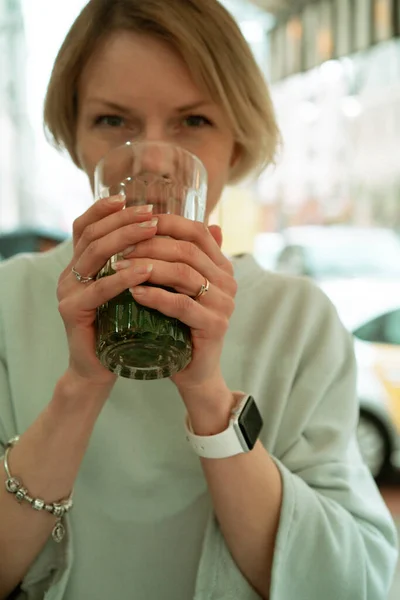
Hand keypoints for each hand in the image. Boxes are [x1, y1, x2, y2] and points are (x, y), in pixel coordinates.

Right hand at [57, 197, 158, 386]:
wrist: (101, 367)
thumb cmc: (124, 326)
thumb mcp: (136, 290)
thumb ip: (150, 263)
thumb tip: (196, 235)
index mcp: (82, 264)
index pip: (86, 226)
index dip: (104, 209)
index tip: (129, 198)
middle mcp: (70, 273)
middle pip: (92, 234)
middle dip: (123, 220)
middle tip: (151, 214)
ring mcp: (68, 291)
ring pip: (94, 255)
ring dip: (124, 240)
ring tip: (152, 231)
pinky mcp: (72, 312)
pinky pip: (98, 290)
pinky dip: (122, 278)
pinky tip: (145, 270)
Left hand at [115, 215, 236, 395]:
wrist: (194, 370)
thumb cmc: (180, 326)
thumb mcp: (177, 288)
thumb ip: (173, 260)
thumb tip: (155, 220)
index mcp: (222, 266)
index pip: (198, 232)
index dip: (167, 222)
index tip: (135, 222)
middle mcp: (228, 281)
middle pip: (187, 250)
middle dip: (150, 245)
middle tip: (119, 248)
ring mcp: (224, 304)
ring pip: (183, 274)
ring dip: (147, 267)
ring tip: (118, 268)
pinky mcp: (214, 326)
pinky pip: (181, 305)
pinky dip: (155, 296)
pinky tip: (134, 292)